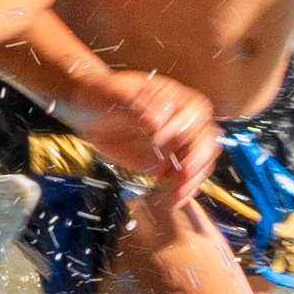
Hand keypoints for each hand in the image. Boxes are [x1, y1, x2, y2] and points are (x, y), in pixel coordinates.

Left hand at [75, 63, 224, 190]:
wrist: (87, 111)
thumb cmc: (103, 93)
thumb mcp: (116, 93)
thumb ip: (138, 105)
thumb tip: (158, 121)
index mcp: (175, 98)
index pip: (196, 112)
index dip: (183, 128)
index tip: (159, 140)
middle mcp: (181, 120)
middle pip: (206, 139)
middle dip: (197, 159)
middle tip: (182, 173)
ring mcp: (175, 144)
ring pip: (199, 162)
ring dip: (193, 180)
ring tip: (178, 194)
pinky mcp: (165, 164)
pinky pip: (182, 179)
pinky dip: (182, 190)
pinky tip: (174, 200)